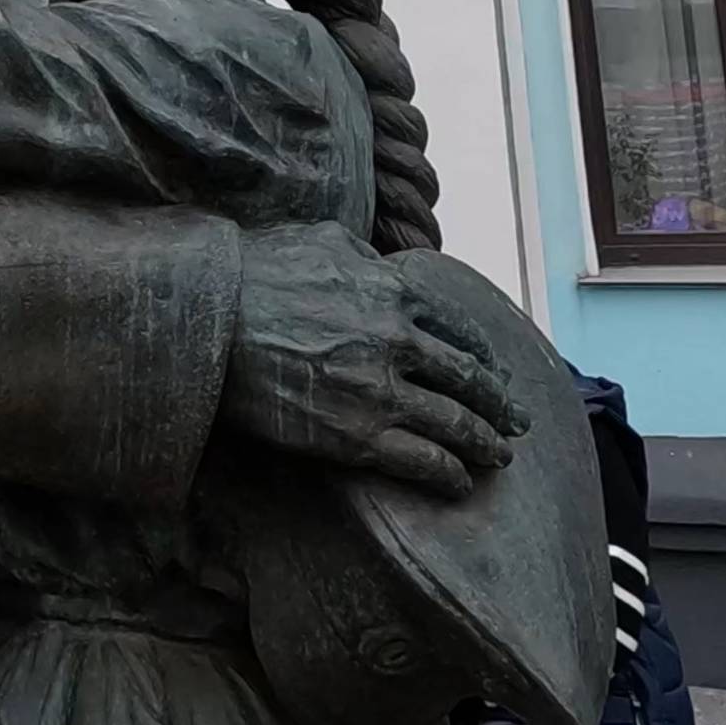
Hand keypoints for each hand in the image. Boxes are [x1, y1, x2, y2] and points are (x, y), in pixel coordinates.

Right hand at [223, 226, 530, 498]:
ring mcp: (381, 393)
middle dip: (499, 405)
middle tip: (516, 422)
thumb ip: (365, 259)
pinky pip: (422, 461)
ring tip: (499, 458)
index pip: (460, 330)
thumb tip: (382, 267)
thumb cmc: (254, 273)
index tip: (496, 373)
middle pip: (469, 380)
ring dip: (486, 444)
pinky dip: (450, 474)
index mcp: (395, 294)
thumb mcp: (321, 241)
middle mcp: (399, 342)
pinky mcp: (356, 437)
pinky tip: (460, 482)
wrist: (209, 318)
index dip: (485, 357)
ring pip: (456, 425)